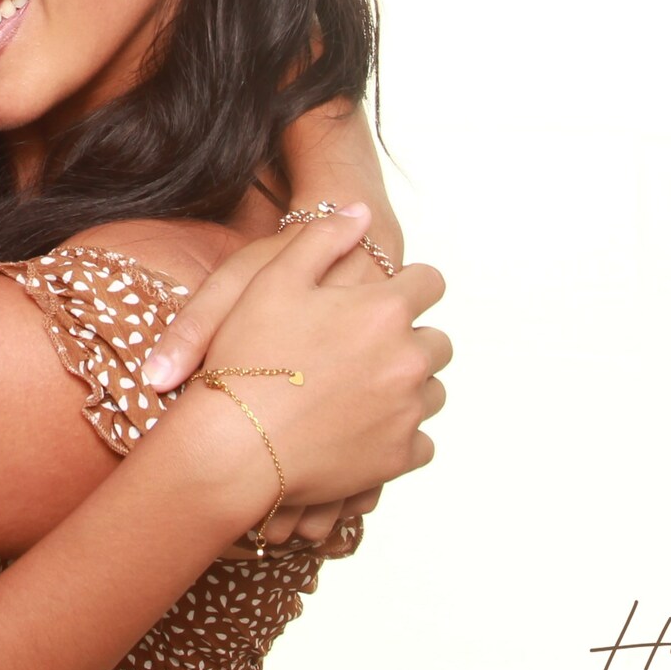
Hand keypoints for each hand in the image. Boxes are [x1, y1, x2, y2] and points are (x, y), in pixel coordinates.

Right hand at [170, 208, 450, 517]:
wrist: (234, 444)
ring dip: (407, 387)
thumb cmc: (247, 357)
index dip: (409, 287)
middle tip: (363, 352)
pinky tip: (363, 430)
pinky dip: (399, 436)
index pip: (431, 283)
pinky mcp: (398, 457)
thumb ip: (323, 238)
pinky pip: (421, 442)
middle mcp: (408, 359)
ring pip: (432, 392)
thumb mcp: (273, 279)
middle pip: (437, 341)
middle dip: (409, 341)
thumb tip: (362, 212)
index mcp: (384, 310)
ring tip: (360, 392)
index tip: (385, 300)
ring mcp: (407, 411)